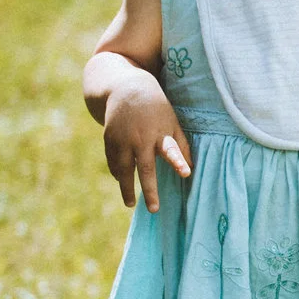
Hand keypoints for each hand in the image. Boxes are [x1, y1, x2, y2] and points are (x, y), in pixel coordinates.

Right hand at [103, 77, 191, 212]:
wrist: (126, 89)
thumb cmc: (156, 109)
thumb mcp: (172, 122)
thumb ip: (180, 144)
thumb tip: (190, 168)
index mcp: (160, 133)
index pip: (171, 149)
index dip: (178, 161)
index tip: (185, 173)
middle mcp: (140, 138)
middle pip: (144, 168)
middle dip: (149, 190)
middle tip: (154, 209)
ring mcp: (122, 140)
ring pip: (123, 169)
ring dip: (126, 187)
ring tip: (131, 203)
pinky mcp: (108, 140)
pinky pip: (112, 161)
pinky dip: (116, 173)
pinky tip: (120, 182)